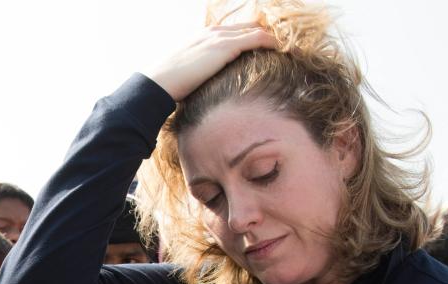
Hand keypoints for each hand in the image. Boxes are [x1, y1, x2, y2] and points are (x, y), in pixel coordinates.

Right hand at [145, 23, 277, 101]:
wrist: (158, 84)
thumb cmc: (168, 86)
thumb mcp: (186, 75)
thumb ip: (199, 75)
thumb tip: (204, 92)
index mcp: (203, 37)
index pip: (234, 31)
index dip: (251, 37)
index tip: (265, 48)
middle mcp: (213, 32)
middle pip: (249, 26)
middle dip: (266, 34)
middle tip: (283, 47)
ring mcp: (219, 37)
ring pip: (256, 30)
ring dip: (272, 38)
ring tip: (289, 48)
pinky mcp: (225, 47)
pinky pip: (258, 38)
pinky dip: (272, 42)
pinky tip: (283, 50)